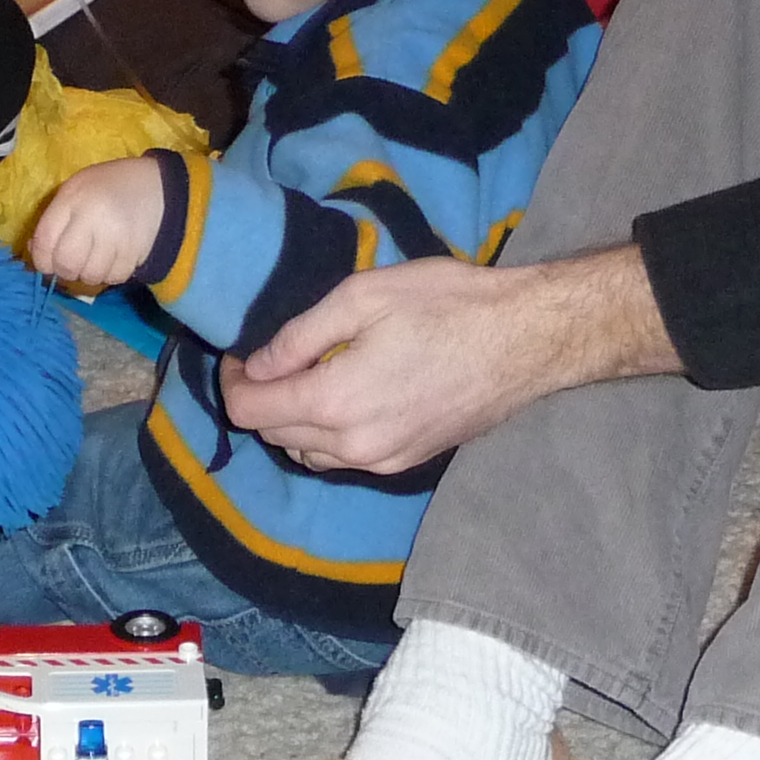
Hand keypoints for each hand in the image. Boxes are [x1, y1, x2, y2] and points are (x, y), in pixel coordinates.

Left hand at [28, 158, 170, 289]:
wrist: (156, 187)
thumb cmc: (106, 188)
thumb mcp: (74, 192)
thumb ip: (52, 220)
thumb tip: (35, 254)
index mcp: (73, 198)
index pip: (45, 241)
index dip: (40, 259)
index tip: (45, 261)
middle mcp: (93, 217)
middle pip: (66, 264)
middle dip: (64, 269)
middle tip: (71, 262)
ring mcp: (116, 236)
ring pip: (90, 276)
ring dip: (88, 273)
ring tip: (94, 257)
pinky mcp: (135, 252)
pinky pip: (113, 278)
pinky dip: (110, 274)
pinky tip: (112, 258)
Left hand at [222, 248, 682, 476]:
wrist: (526, 339)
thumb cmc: (448, 305)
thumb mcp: (363, 297)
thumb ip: (299, 335)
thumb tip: (256, 363)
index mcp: (335, 403)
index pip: (250, 412)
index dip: (232, 382)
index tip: (240, 353)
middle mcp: (354, 447)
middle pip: (275, 436)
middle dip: (261, 399)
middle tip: (271, 357)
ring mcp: (384, 461)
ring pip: (309, 453)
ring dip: (294, 420)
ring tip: (310, 374)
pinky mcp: (409, 461)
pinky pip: (346, 458)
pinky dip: (329, 433)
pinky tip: (348, 394)